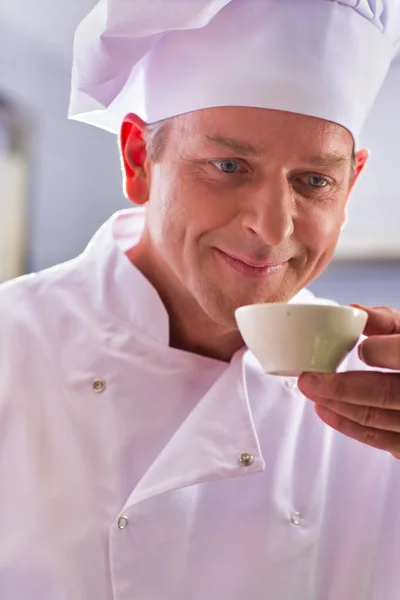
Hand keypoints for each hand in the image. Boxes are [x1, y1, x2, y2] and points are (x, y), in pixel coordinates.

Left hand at [297, 305, 399, 458]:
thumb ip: (388, 322)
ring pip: (376, 419)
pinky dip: (347, 425)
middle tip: (308, 379)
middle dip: (341, 388)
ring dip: (338, 406)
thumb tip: (355, 310)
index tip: (359, 348)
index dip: (379, 351)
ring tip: (311, 391)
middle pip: (385, 393)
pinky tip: (326, 410)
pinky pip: (379, 439)